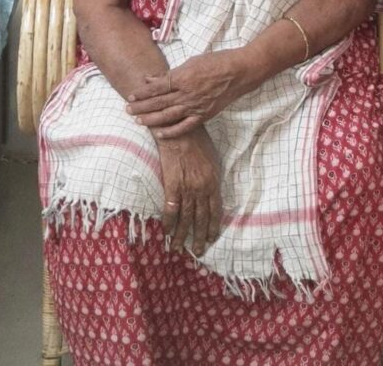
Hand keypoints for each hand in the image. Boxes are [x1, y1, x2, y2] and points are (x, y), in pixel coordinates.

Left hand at [127, 49, 251, 136]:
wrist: (239, 72)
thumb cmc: (217, 62)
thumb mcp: (192, 61)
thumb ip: (173, 73)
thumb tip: (155, 79)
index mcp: (182, 78)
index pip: (157, 87)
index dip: (142, 92)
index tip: (131, 95)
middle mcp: (186, 94)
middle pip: (158, 102)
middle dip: (141, 106)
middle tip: (127, 110)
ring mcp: (195, 106)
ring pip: (167, 116)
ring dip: (151, 119)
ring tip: (138, 121)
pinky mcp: (204, 114)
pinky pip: (185, 126)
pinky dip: (172, 131)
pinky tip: (160, 134)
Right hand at [157, 128, 221, 254]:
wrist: (179, 131)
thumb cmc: (197, 140)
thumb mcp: (212, 158)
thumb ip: (212, 177)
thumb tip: (212, 191)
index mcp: (213, 182)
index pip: (215, 211)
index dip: (213, 227)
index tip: (211, 238)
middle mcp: (201, 188)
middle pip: (201, 218)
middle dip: (199, 237)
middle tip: (197, 251)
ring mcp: (186, 188)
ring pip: (186, 218)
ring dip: (182, 235)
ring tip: (178, 248)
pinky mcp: (171, 185)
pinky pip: (170, 209)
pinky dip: (168, 222)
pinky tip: (167, 232)